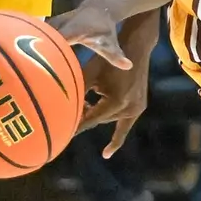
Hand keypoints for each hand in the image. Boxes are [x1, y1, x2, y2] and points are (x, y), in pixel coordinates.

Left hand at [50, 6, 145, 157]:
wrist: (136, 48)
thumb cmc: (107, 59)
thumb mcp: (90, 74)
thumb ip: (78, 93)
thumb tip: (60, 108)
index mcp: (115, 101)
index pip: (90, 120)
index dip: (75, 126)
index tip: (61, 137)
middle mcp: (128, 109)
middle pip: (99, 120)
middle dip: (85, 116)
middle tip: (69, 113)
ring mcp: (136, 109)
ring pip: (109, 120)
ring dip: (97, 114)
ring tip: (86, 103)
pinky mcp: (140, 107)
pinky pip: (124, 124)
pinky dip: (115, 134)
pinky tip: (106, 152)